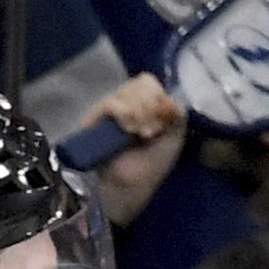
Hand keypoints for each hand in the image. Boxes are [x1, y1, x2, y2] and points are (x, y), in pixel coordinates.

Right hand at [75, 74, 185, 226]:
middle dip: (150, 106)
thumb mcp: (174, 136)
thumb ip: (177, 113)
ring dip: (139, 112)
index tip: (163, 117)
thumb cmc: (152, 164)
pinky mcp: (92, 122)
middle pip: (139, 83)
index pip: (148, 82)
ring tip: (140, 134)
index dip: (158, 95)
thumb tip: (168, 98)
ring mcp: (106, 113)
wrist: (132, 186)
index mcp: (143, 105)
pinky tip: (129, 130)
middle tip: (150, 132)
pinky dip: (124, 113)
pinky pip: (110, 104)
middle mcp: (124, 105)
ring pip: (125, 92)